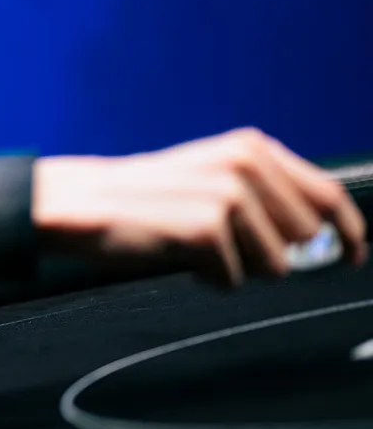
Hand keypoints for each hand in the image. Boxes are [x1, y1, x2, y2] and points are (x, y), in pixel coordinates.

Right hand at [33, 128, 366, 286]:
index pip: (328, 195)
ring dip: (238, 268)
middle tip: (228, 246)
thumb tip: (324, 242)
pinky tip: (179, 256)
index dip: (349, 233)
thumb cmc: (149, 198)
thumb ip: (268, 197)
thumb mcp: (213, 178)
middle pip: (306, 239)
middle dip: (275, 253)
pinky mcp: (207, 229)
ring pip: (274, 265)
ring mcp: (228, 196)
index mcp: (252, 148)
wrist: (83, 202)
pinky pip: (233, 280)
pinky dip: (208, 279)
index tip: (353, 255)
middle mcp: (246, 165)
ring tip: (197, 247)